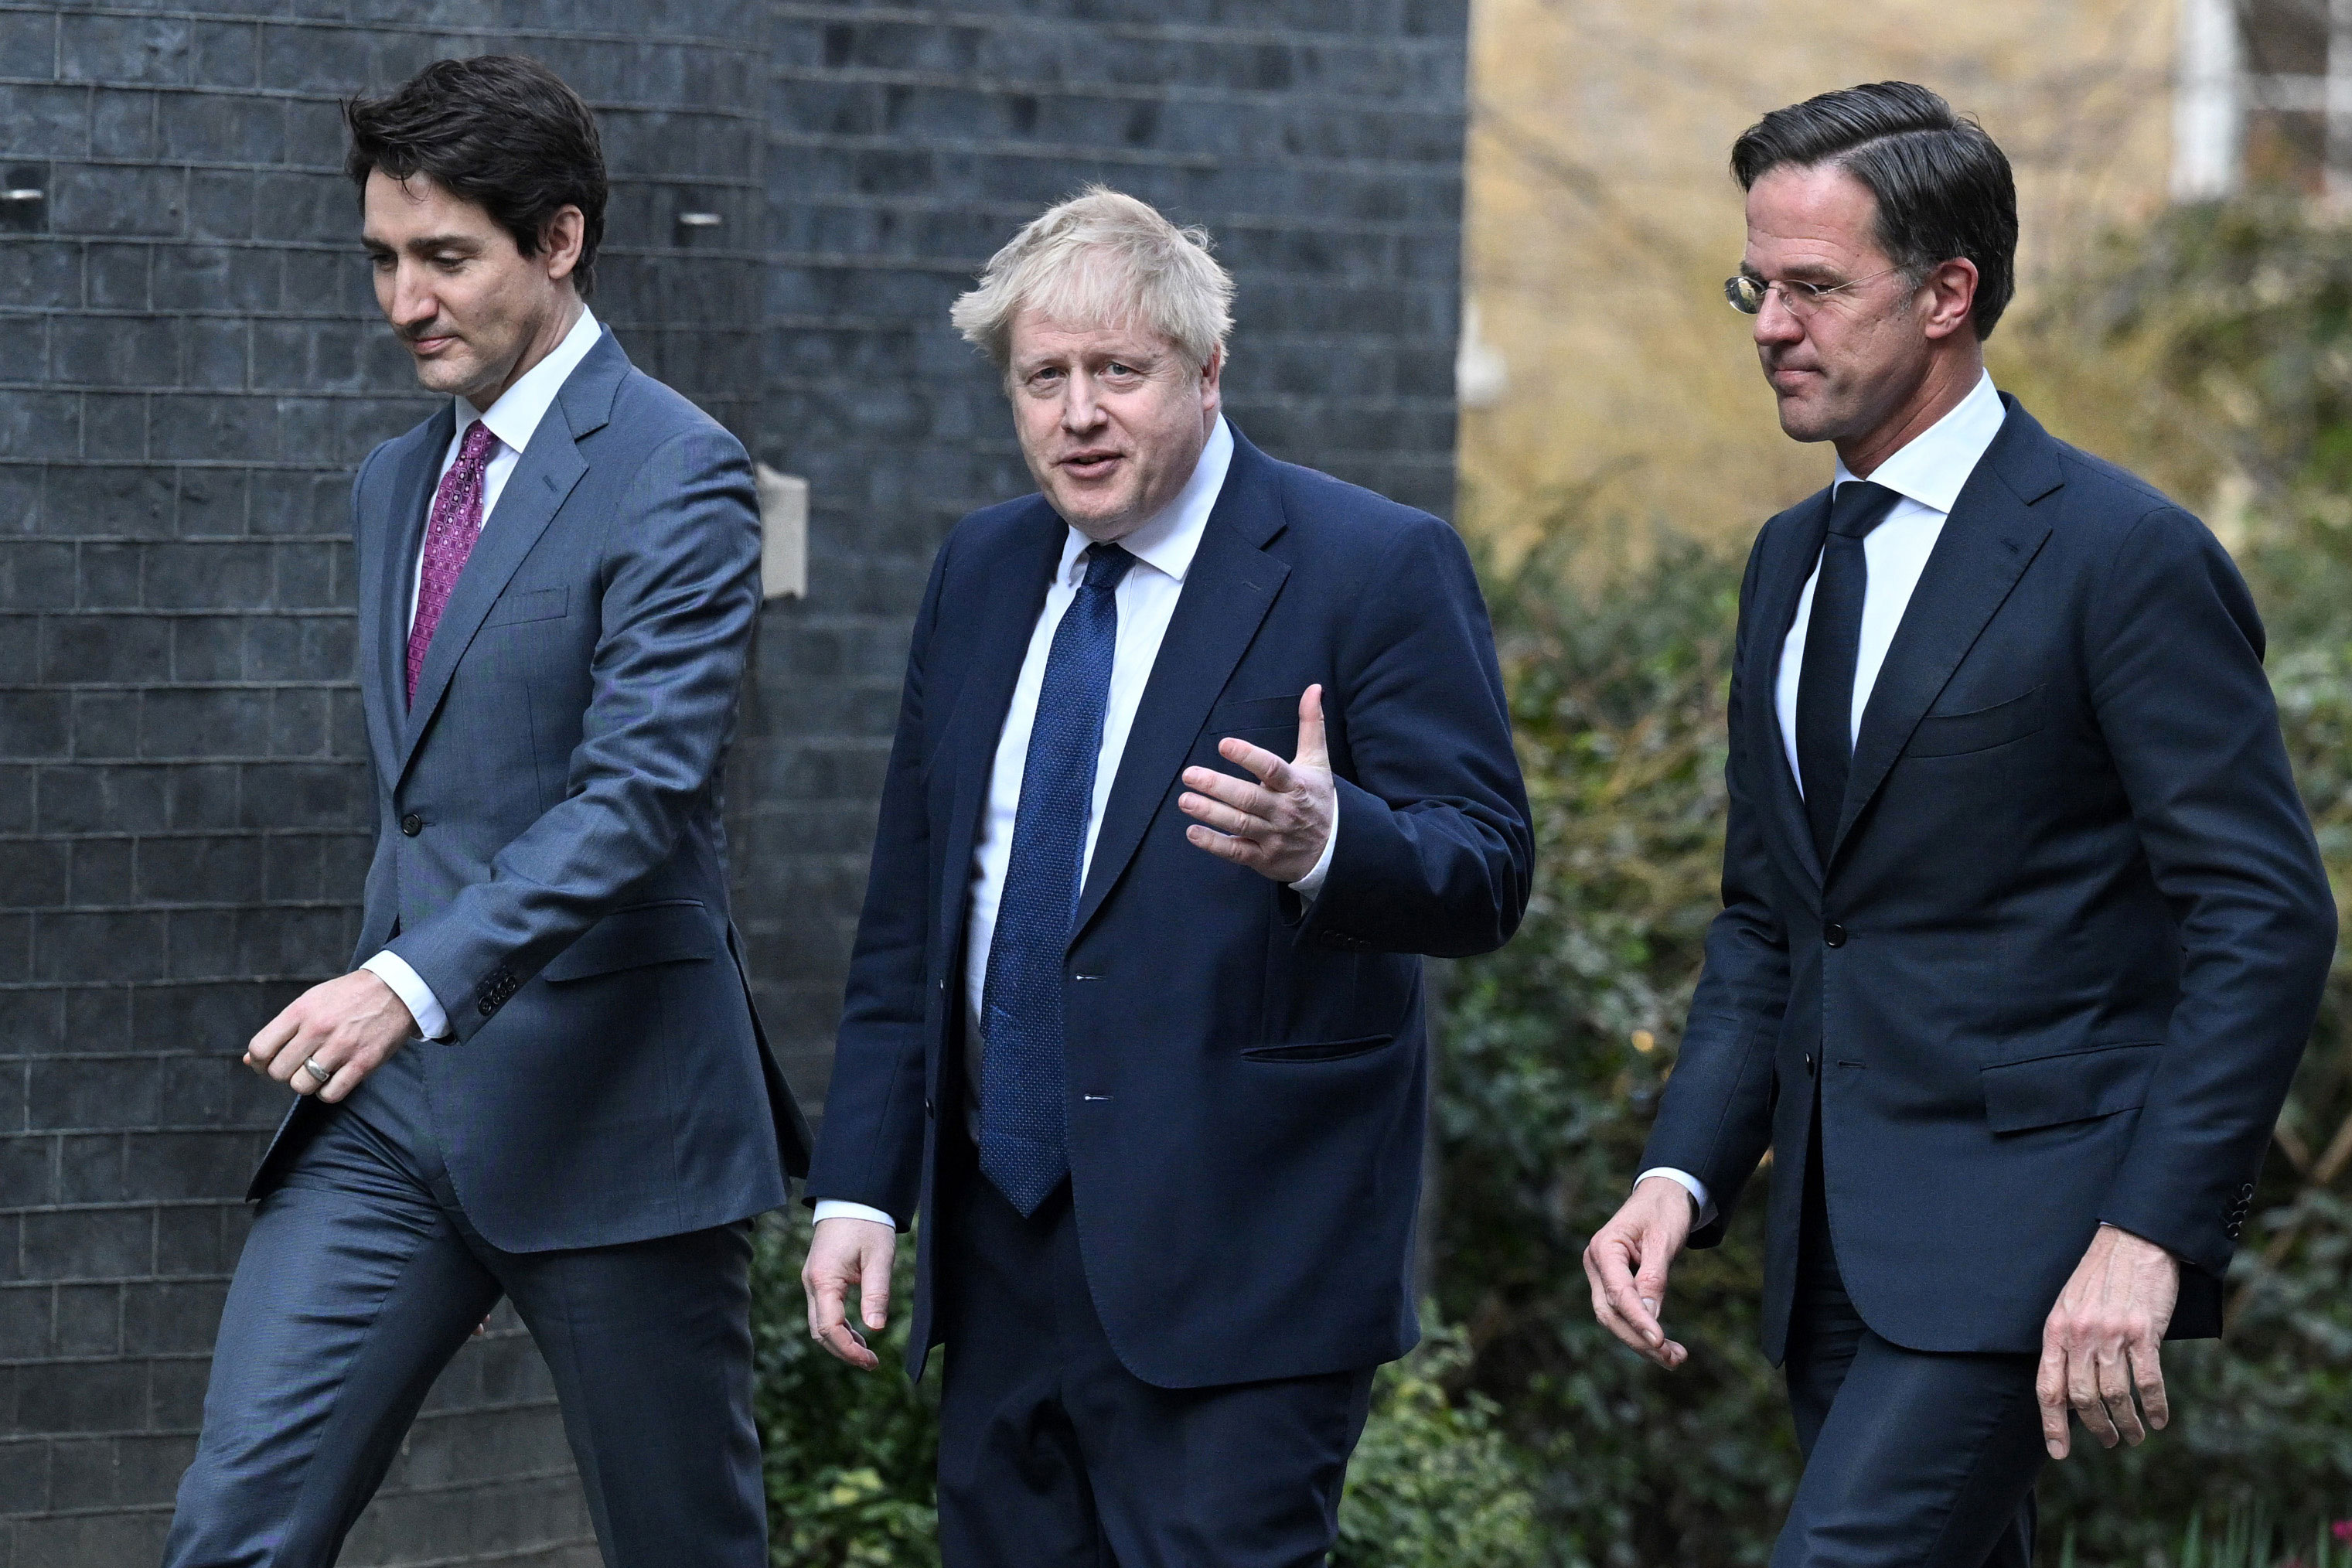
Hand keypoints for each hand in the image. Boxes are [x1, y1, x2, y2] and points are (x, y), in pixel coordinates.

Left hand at [242, 970, 415, 1103]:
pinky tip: (335, 1078)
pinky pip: (331, 1094)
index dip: (259, 1063)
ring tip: (318, 1071)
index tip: (268, 1063)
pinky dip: (328, 1092)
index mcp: (302, 1010)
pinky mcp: (363, 1062)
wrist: (397, 990)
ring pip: (302, 1086)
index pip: (260, 1048)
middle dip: (284, 1074)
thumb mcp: (311, 1002)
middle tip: (298, 1066)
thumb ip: (281, 1030)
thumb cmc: (349, 997)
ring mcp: (342, 1047)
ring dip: (307, 1084)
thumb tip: (250, 1061)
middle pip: (279, 1072)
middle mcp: (319, 1028)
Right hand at [803, 1217, 895, 1370]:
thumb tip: (876, 1328)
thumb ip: (876, 1293)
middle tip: (872, 1362)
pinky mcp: (818, 1279)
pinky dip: (838, 1327)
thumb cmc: (867, 1223)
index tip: (870, 1360)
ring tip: (867, 1353)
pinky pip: (823, 1311)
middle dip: (844, 1351)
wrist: (852, 1197)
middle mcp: (811, 1283)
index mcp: (823, 1280)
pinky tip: (858, 1333)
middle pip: (820, 1331)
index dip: (848, 1349)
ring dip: (840, 1341)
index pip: (829, 1328)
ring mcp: (812, 1281)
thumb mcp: (879, 1257)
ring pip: (819, 1323)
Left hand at [1179, 684, 1335, 883]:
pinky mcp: (1264, 858)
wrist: (1334, 850)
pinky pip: (1236, 852)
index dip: (1248, 757)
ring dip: (1210, 813)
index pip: (1272, 769)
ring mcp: (1274, 837)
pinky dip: (1214, 844)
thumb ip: (1312, 725)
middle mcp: (1284, 811)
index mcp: (1296, 785)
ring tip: (1185, 800)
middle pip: (1248, 798)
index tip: (1224, 744)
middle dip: (1218, 786)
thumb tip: (1314, 688)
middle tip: (1189, 774)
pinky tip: (1193, 832)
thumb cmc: (1318, 799)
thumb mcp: (1318, 762)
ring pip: (1239, 824)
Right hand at [1583, 1176, 1694, 1367]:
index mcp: (1604, 1248)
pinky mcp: (1615, 1285)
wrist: (1664, 1194)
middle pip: (1611, 1313)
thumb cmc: (1664, 1211)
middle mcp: (1597, 1265)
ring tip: (1676, 1358)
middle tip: (1674, 1359)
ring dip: (1643, 1342)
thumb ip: (1654, 1277)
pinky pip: (1624, 1313)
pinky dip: (1643, 1330)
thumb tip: (1650, 1316)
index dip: (1638, 1319)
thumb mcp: (1664, 1240)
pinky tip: (1665, 1347)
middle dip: (1640, 1339)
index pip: (1618, 1293)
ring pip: (1616, 1319)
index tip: (1660, 1341)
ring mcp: (1603, 1276)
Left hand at [2038, 1223, 2179, 1457]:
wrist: (2133, 1242)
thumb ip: (2066, 1343)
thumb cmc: (2100, 1277)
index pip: (2048, 1388)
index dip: (2053, 1425)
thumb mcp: (2069, 1306)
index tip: (2059, 1452)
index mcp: (2056, 1330)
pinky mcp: (2144, 1332)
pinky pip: (2148, 1382)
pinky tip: (2159, 1418)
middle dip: (2097, 1428)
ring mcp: (2112, 1334)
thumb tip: (2069, 1390)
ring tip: (2135, 1435)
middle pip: (2082, 1399)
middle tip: (2110, 1441)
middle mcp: (2080, 1335)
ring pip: (2115, 1396)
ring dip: (2127, 1424)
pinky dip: (2155, 1406)